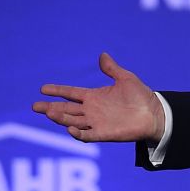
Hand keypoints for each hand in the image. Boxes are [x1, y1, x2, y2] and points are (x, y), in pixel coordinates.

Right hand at [32, 53, 164, 142]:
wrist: (154, 113)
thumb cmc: (140, 96)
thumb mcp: (126, 78)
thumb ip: (112, 69)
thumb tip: (102, 55)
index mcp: (94, 96)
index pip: (71, 93)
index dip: (57, 91)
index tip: (42, 88)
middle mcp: (92, 110)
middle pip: (66, 109)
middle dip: (50, 107)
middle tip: (35, 106)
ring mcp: (97, 123)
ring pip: (73, 121)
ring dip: (61, 118)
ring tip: (49, 113)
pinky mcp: (105, 134)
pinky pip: (88, 135)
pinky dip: (78, 134)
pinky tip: (70, 129)